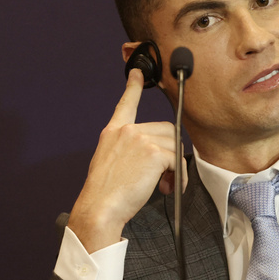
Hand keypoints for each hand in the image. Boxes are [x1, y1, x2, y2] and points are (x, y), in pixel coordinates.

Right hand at [67, 68, 186, 252]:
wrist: (100, 207)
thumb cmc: (104, 193)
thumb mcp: (108, 163)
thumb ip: (128, 152)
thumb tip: (157, 158)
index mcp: (112, 132)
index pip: (125, 103)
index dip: (133, 86)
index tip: (137, 72)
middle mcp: (126, 131)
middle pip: (166, 130)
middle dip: (170, 153)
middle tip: (164, 176)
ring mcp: (140, 140)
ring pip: (174, 146)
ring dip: (175, 167)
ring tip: (164, 185)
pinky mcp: (154, 153)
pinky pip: (177, 161)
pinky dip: (178, 178)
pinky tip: (169, 188)